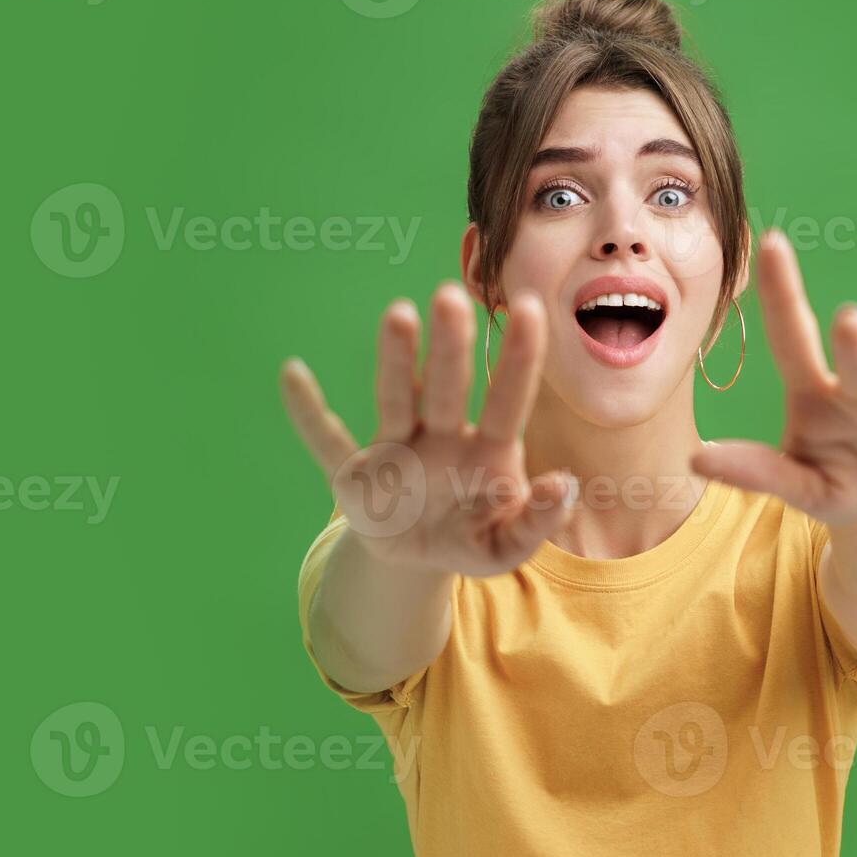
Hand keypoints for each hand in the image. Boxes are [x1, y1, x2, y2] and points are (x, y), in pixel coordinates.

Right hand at [280, 282, 577, 576]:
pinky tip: (293, 375)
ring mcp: (395, 452)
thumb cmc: (471, 538)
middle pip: (447, 387)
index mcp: (487, 452)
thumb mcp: (508, 546)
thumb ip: (539, 520)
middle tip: (451, 295)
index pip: (507, 400)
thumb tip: (564, 483)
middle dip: (449, 346)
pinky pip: (327, 442)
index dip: (518, 359)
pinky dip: (308, 413)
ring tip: (398, 313)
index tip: (528, 306)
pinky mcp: (353, 477)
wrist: (416, 561)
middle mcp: (440, 438)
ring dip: (395, 361)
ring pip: (395, 399)